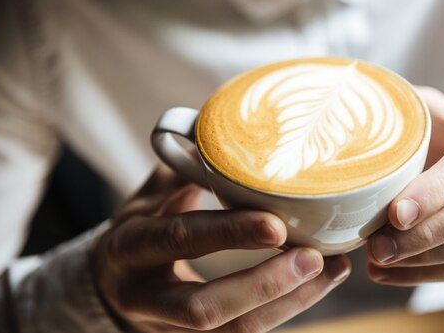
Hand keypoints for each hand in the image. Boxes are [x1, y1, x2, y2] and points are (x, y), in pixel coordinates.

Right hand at [91, 165, 350, 331]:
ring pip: (233, 331)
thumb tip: (222, 129)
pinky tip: (319, 284)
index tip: (276, 224)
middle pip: (203, 308)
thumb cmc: (139, 229)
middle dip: (263, 285)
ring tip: (333, 270)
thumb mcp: (148, 196)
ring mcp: (168, 329)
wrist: (110, 285)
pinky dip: (286, 309)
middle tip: (314, 257)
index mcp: (130, 247)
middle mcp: (143, 297)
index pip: (179, 240)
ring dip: (288, 303)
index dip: (227, 234)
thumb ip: (182, 168)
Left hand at [366, 87, 443, 283]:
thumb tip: (352, 112)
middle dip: (428, 233)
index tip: (395, 213)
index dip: (436, 190)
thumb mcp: (435, 113)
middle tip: (379, 245)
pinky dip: (431, 274)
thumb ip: (406, 111)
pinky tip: (392, 273)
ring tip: (379, 259)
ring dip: (427, 259)